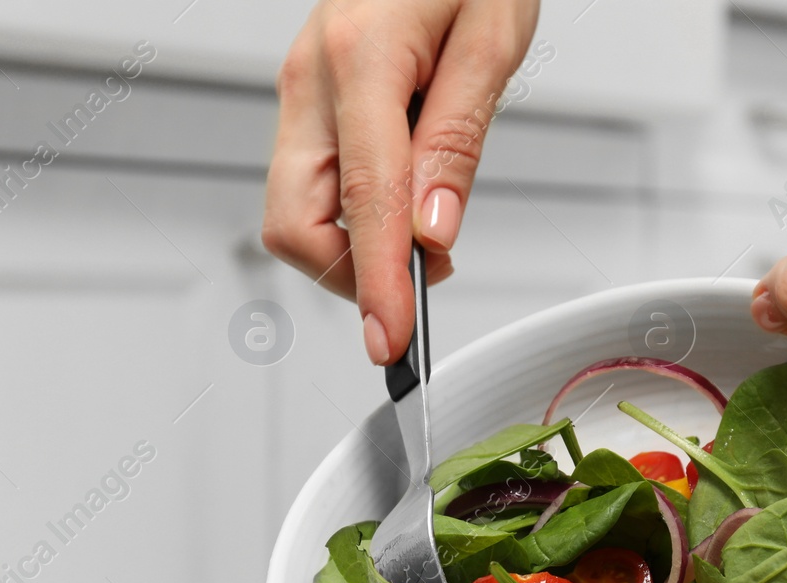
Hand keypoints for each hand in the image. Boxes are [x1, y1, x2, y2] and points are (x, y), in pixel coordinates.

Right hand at [263, 0, 540, 363]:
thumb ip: (457, 140)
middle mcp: (310, 79)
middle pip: (293, 222)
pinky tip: (400, 204)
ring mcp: (301, 89)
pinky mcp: (309, 97)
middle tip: (420, 283)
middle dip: (347, 274)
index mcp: (357, 60)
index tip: (393, 341)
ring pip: (295, 210)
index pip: (362, 204)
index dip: (376, 285)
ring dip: (351, 247)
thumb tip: (432, 232)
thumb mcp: (492, 37)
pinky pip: (314, 181)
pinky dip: (350, 215)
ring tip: (423, 239)